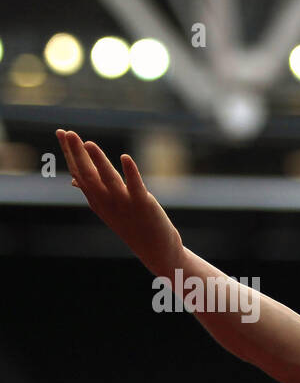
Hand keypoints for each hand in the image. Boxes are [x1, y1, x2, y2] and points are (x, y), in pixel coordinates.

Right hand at [56, 129, 183, 275]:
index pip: (79, 172)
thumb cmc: (131, 226)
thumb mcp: (107, 209)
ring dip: (98, 161)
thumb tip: (73, 180)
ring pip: (108, 179)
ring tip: (88, 143)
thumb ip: (92, 192)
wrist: (155, 249)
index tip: (61, 132)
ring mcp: (124, 203)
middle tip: (68, 132)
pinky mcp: (143, 204)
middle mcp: (106, 201)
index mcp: (97, 200)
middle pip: (88, 175)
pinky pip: (135, 186)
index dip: (69, 153)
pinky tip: (125, 158)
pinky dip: (130, 172)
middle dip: (77, 153)